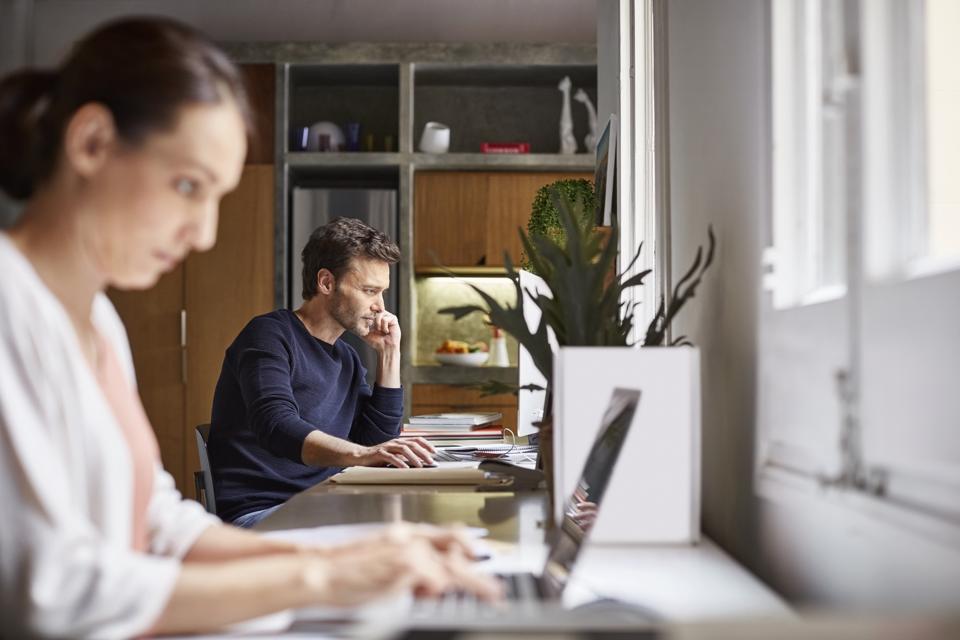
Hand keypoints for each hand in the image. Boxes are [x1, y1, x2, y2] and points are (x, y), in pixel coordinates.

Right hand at [302, 523, 502, 606]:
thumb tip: (434, 583)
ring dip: (472, 584)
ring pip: (452, 566)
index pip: (445, 535)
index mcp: (404, 534)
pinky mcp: (405, 566)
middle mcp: (409, 537)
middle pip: (456, 549)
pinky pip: (436, 581)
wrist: (321, 572)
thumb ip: (410, 567)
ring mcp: (408, 550)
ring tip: (489, 595)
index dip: (468, 548)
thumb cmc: (347, 572)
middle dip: (478, 571)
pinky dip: (439, 591)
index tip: (482, 560)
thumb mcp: (384, 564)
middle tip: (495, 589)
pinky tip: (434, 597)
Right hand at [352, 436, 435, 467]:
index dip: (426, 444)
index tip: (434, 452)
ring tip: (420, 465)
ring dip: (413, 457)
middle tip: (430, 461)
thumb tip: (420, 463)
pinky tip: (405, 468)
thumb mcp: (395, 456)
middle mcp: (395, 442)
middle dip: (423, 453)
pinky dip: (399, 462)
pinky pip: (391, 457)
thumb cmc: (378, 458)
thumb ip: (405, 458)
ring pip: (403, 449)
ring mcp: (387, 447)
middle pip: (412, 444)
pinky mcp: (379, 453)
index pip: (416, 439)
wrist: (361, 456)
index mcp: (399, 442)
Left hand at [361, 310, 400, 354]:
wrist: (384, 348)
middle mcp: (383, 315)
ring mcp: (388, 316)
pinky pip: (385, 319)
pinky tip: (386, 332)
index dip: (367, 310)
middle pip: (375, 309)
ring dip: (377, 324)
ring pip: (380, 314)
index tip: (365, 315)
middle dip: (372, 318)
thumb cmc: (375, 341)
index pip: (371, 309)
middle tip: (372, 325)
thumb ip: (360, 326)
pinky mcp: (394, 319)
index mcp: (376, 317)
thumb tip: (351, 320)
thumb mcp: (364, 332)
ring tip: (379, 330)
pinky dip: (384, 326)